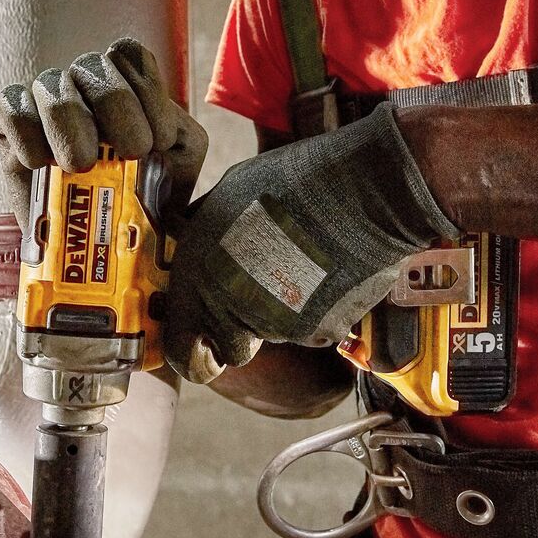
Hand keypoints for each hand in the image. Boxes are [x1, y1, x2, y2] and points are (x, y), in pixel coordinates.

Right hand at [0, 37, 207, 203]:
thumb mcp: (177, 163)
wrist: (96, 235)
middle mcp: (82, 79)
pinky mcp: (8, 119)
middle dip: (119, 111)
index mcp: (123, 79)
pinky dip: (30, 138)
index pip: (129, 54)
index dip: (147, 91)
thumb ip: (182, 137)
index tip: (159, 141)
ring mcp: (44, 96)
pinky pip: (13, 109)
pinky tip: (42, 165)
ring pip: (55, 87)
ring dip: (73, 129)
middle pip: (95, 66)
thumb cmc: (139, 191)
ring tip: (82, 166)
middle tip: (131, 153)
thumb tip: (169, 133)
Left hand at [162, 105, 459, 382]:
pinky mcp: (319, 331)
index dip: (192, 354)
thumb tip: (192, 242)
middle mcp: (231, 309)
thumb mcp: (225, 196)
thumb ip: (202, 234)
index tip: (204, 346)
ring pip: (274, 334)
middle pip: (233, 347)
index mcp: (198, 278)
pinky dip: (317, 307)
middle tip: (265, 288)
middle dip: (244, 330)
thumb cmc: (291, 183)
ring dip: (283, 309)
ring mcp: (277, 325)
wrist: (357, 194)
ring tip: (303, 260)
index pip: (180, 353)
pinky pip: (311, 328)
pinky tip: (327, 268)